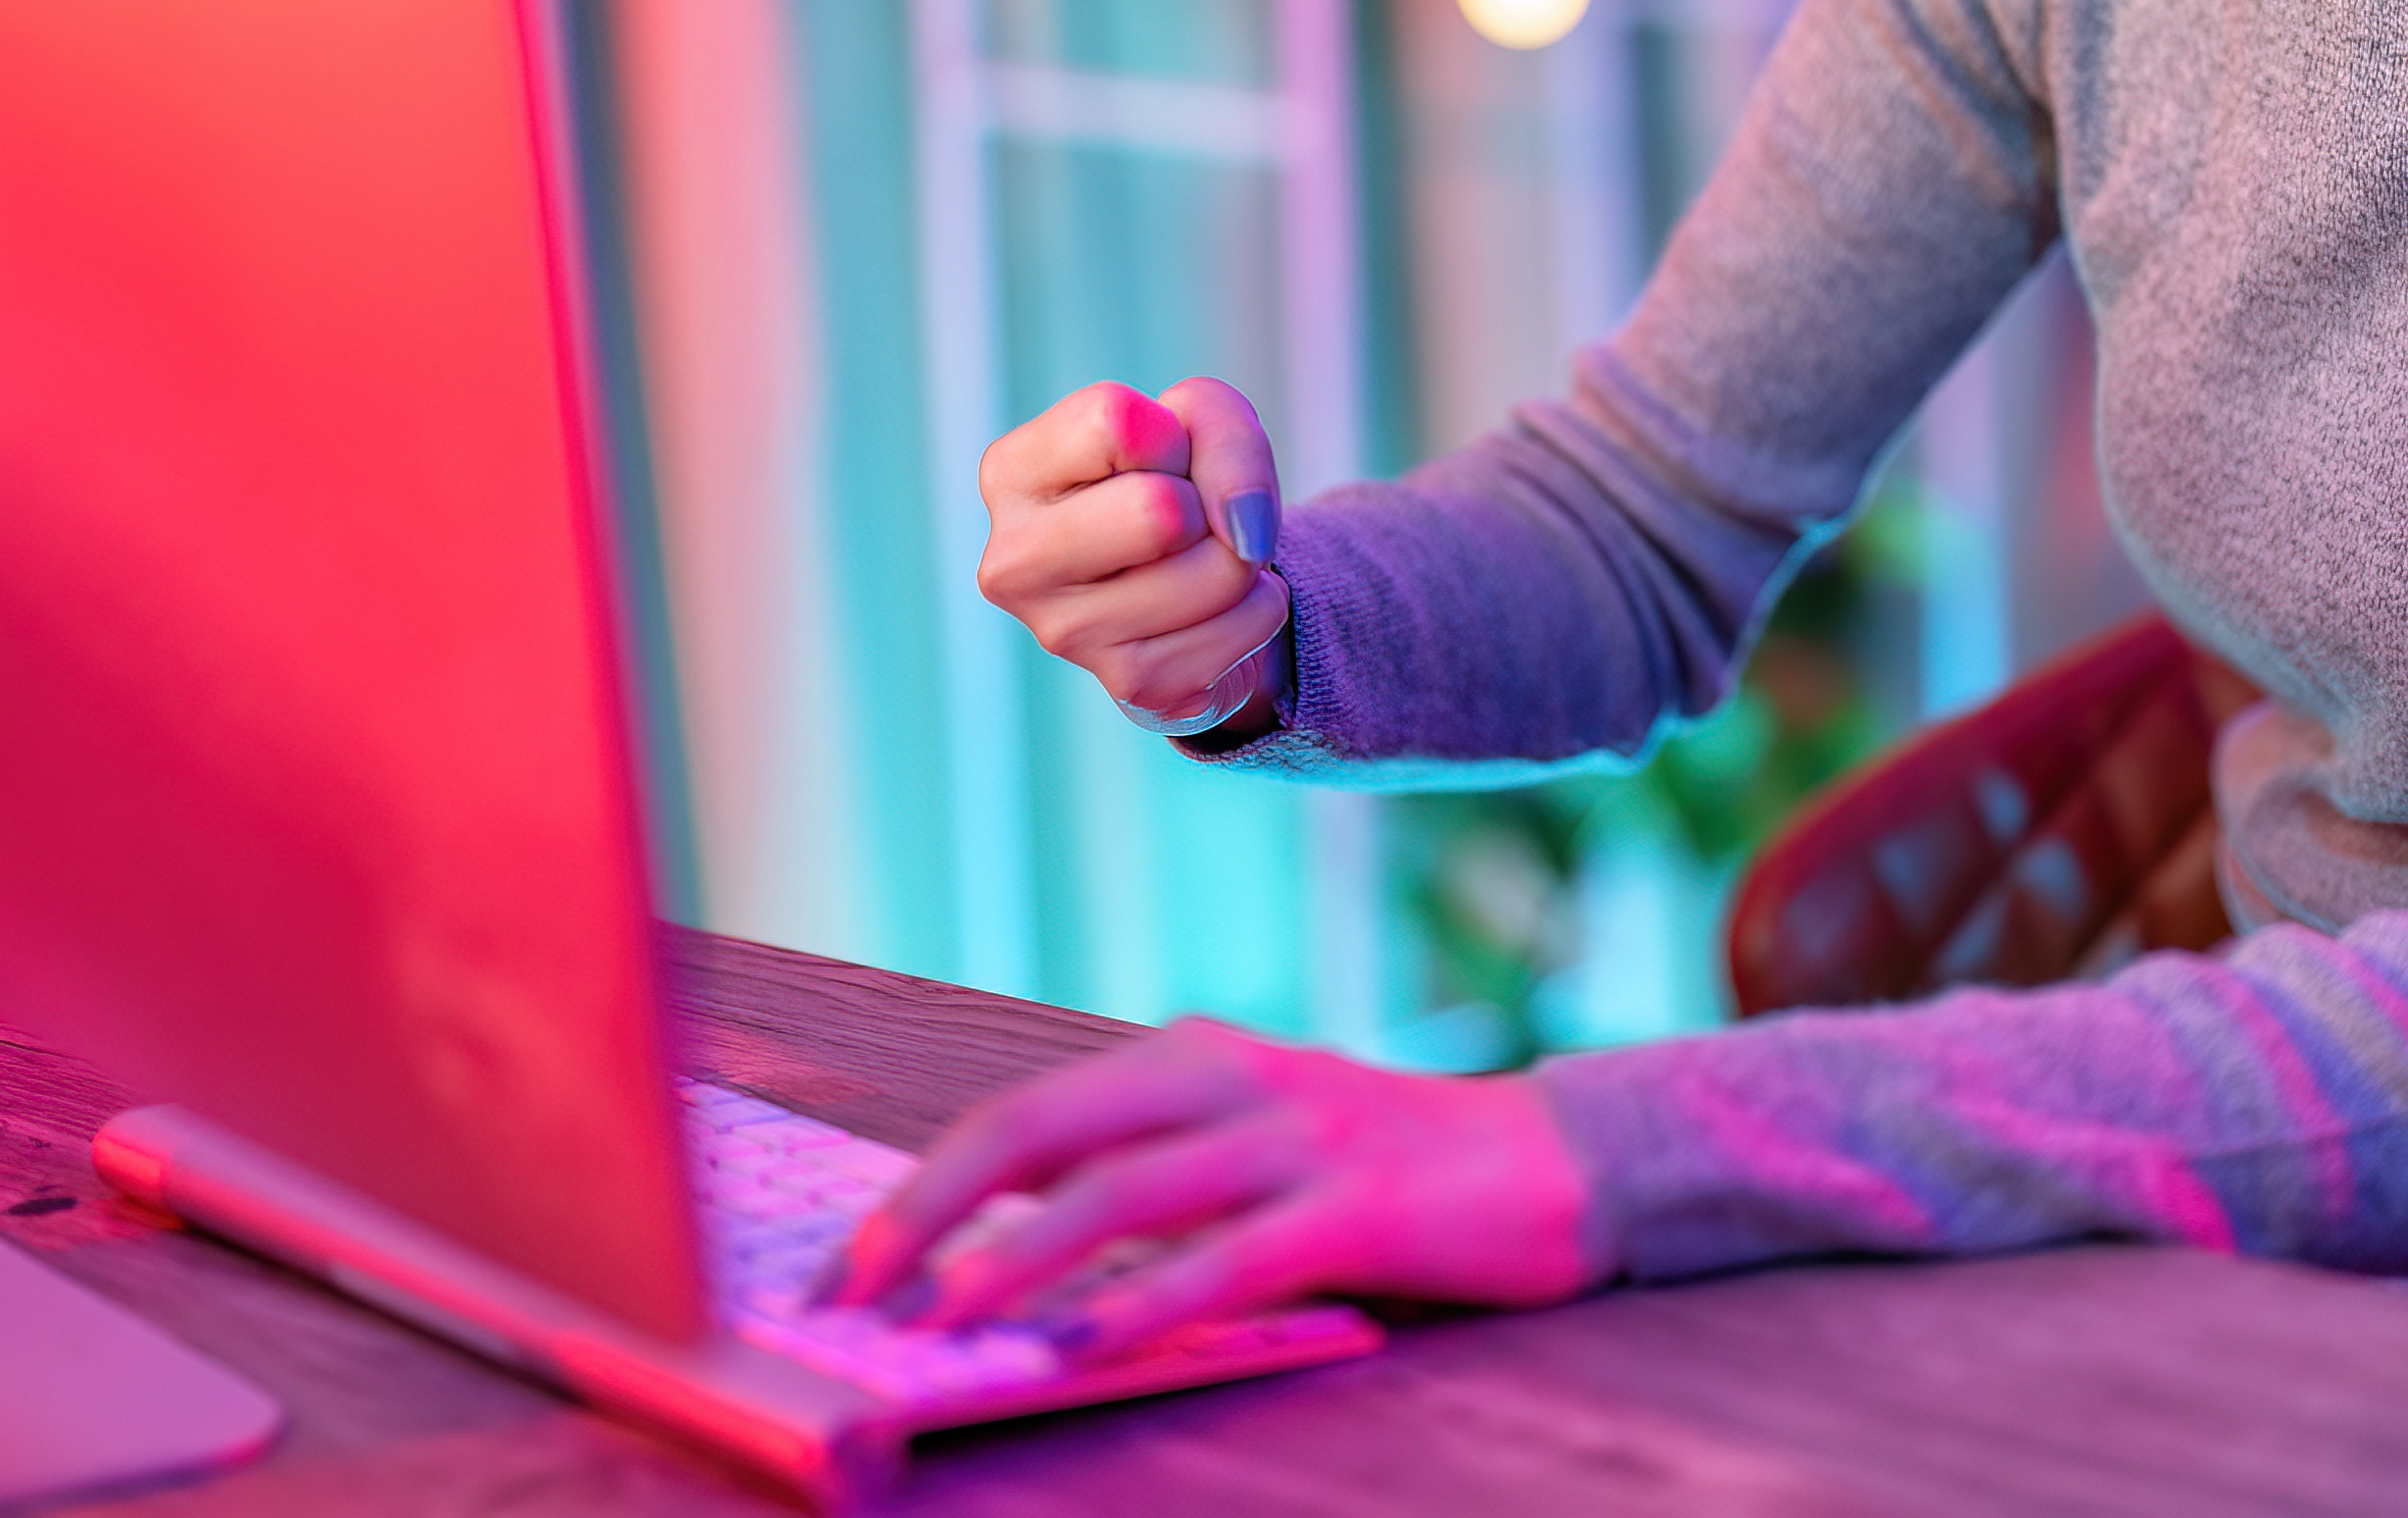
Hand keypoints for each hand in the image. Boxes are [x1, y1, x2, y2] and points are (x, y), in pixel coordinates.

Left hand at [822, 1020, 1604, 1353]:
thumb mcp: (1255, 1143)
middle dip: (934, 1211)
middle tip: (856, 1292)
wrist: (1556, 1161)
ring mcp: (1294, 1138)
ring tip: (941, 1325)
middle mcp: (1230, 1078)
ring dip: (1016, 1263)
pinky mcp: (1355, 1208)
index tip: (851, 1266)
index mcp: (1191, 1059)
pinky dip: (1146, 1304)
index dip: (927, 1189)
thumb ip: (1155, 1172)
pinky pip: (1229, 1258)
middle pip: (1044, 1129)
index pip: (1026, 1113)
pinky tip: (1082, 1347)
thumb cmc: (1386, 1172)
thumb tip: (1002, 1249)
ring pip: (1123, 1192)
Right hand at [978, 378, 1286, 728]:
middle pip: (1160, 511)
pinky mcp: (1133, 687)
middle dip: (1208, 503)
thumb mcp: (1198, 420)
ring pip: (1217, 570)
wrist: (1194, 577)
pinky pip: (1246, 625)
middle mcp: (1015, 563)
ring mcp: (1066, 637)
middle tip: (1188, 517)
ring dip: (1242, 556)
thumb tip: (1245, 533)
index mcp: (1010, 475)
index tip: (1161, 459)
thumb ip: (1225, 435)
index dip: (1171, 433)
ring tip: (1202, 559)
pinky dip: (1260, 605)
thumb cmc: (1179, 479)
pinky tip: (1215, 608)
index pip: (1114, 423)